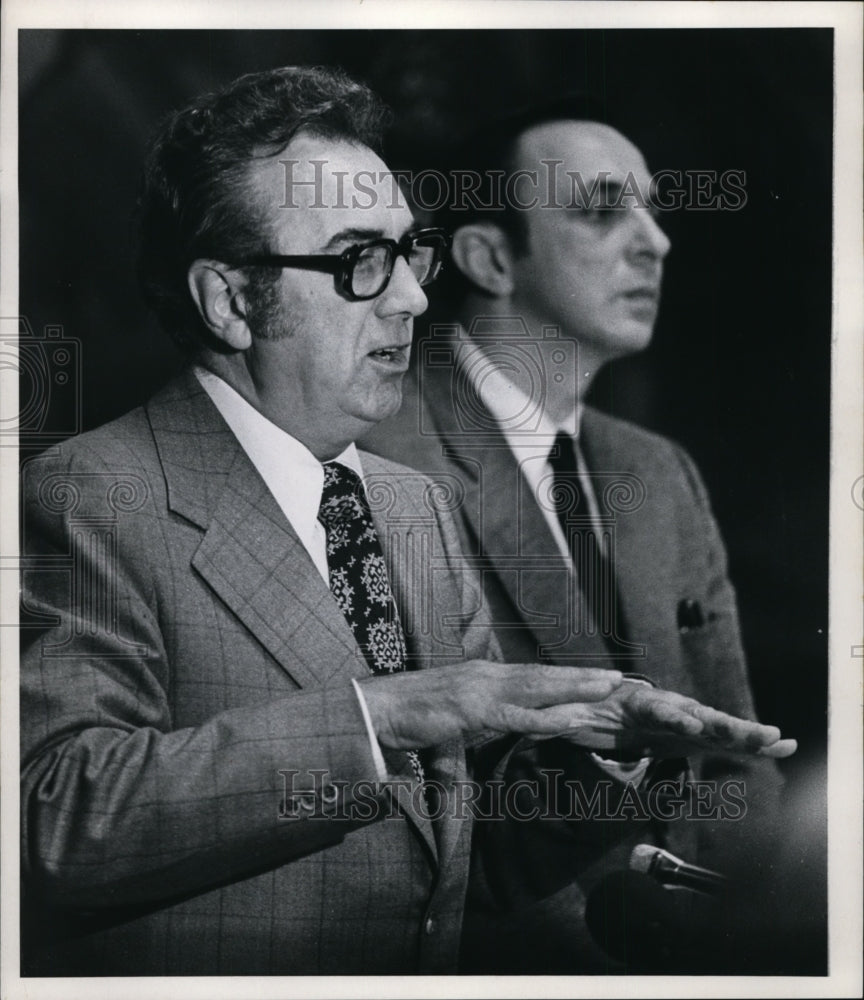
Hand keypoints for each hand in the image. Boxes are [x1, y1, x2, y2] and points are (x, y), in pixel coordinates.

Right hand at [358, 662, 622, 748]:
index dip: (567, 677)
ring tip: (608, 689)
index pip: (534, 675)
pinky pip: (516, 716)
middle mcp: (487, 676)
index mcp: (485, 677)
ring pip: (538, 689)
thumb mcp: (455, 714)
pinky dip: (546, 717)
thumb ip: (481, 718)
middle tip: (620, 678)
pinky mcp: (472, 711)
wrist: (378, 709)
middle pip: (544, 676)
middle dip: (582, 677)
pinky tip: (571, 717)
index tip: (597, 678)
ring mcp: (481, 690)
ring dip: (575, 689)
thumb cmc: (412, 714)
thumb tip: (500, 723)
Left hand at [547, 679, 797, 759]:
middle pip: (698, 716)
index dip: (674, 718)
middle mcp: (665, 706)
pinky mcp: (692, 734)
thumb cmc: (585, 706)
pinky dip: (750, 743)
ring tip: (779, 741)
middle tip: (756, 733)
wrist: (601, 703)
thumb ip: (559, 716)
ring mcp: (683, 719)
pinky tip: (782, 746)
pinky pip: (723, 739)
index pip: (656, 708)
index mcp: (636, 699)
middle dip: (726, 726)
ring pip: (717, 726)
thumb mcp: (567, 711)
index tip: (690, 728)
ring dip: (747, 734)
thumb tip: (541, 722)